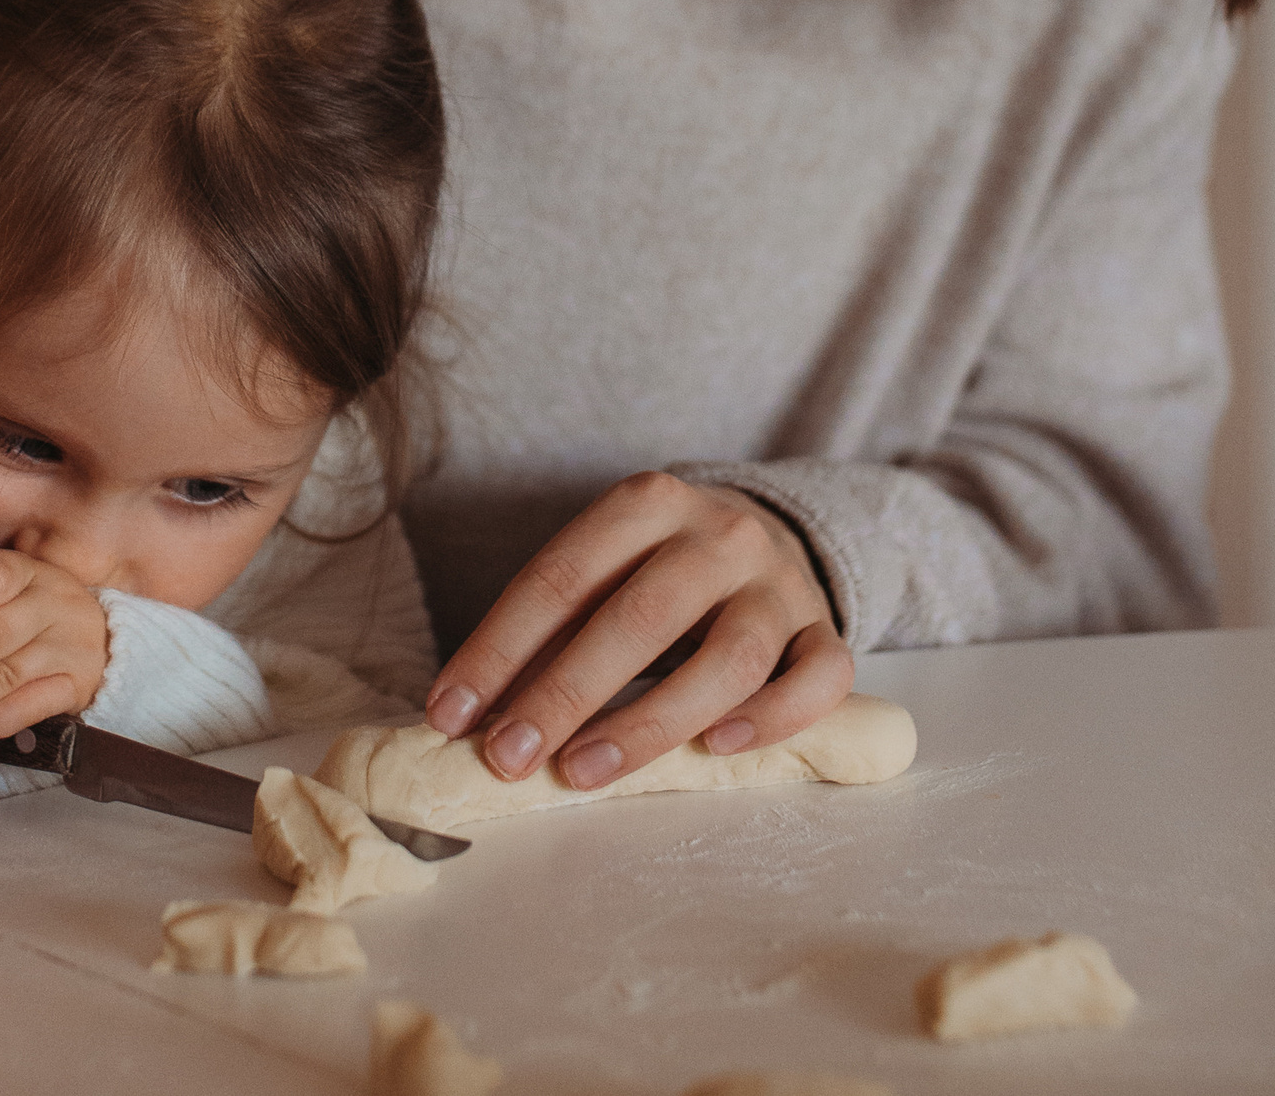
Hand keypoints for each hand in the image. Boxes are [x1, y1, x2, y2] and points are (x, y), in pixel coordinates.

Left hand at [421, 472, 852, 790]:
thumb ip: (549, 633)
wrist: (771, 534)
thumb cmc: (659, 571)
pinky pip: (819, 677)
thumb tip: (472, 718)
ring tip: (585, 771)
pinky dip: (773, 717)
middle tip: (508, 757)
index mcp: (646, 503)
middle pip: (640, 617)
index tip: (449, 713)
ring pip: (731, 657)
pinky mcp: (824, 629)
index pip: (560, 577)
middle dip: (563, 694)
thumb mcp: (604, 571)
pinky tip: (717, 748)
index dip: (498, 649)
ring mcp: (780, 583)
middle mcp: (719, 534)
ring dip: (652, 722)